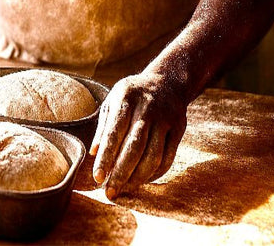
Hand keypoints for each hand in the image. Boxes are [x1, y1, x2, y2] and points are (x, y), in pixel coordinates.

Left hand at [89, 72, 187, 199]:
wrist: (167, 82)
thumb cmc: (131, 96)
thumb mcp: (112, 101)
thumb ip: (104, 126)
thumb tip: (94, 153)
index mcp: (126, 97)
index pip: (114, 132)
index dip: (106, 157)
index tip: (97, 178)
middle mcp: (148, 108)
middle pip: (135, 147)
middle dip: (121, 173)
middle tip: (109, 192)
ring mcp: (166, 118)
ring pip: (153, 155)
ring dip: (138, 177)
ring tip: (124, 188)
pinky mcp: (179, 129)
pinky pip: (168, 157)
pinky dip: (154, 173)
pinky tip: (141, 180)